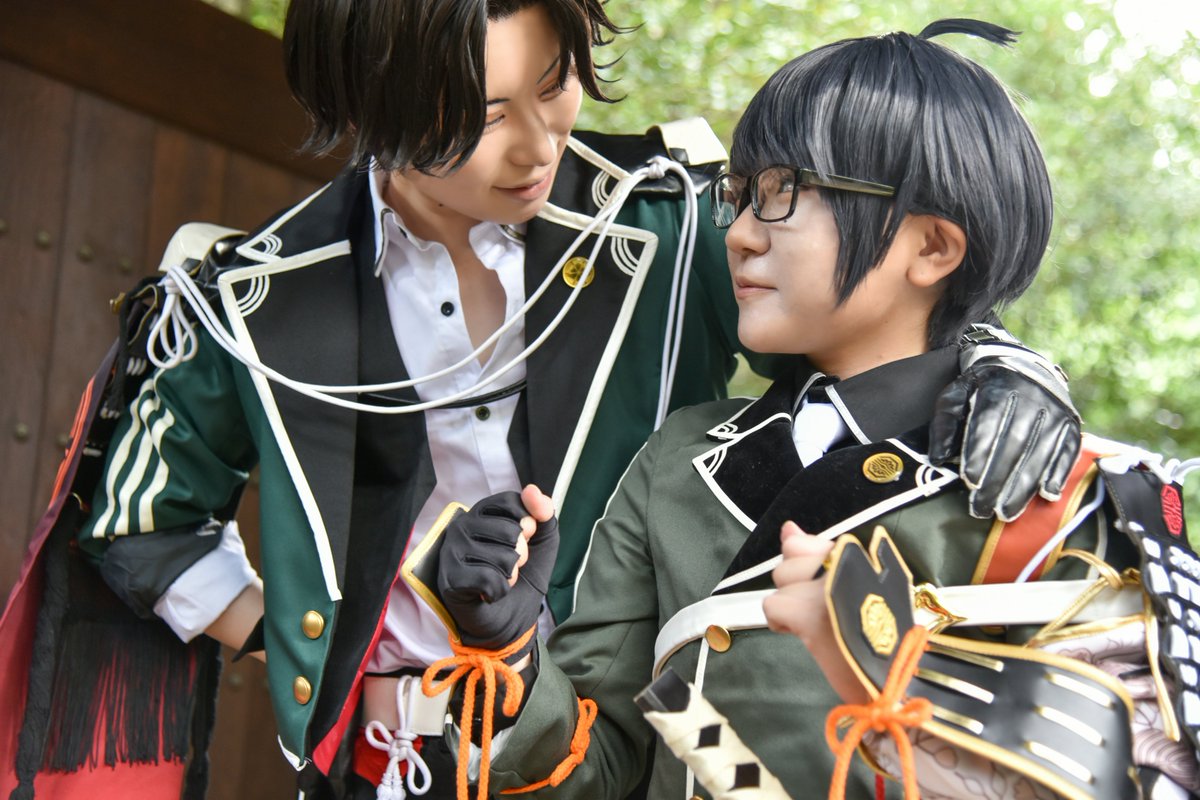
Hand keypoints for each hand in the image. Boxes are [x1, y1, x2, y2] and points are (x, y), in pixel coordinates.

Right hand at [437, 485, 557, 656]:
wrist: (512, 618)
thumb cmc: (525, 575)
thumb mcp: (543, 541)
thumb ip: (544, 513)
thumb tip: (531, 490)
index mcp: (481, 512)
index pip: (512, 502)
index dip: (528, 525)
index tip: (525, 540)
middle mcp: (461, 526)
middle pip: (511, 532)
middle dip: (521, 555)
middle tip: (510, 566)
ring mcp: (452, 552)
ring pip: (504, 558)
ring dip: (510, 576)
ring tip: (498, 580)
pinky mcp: (450, 579)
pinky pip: (490, 580)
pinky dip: (499, 592)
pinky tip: (489, 594)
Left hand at [764, 523, 866, 703]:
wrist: (897, 673)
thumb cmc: (883, 633)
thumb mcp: (859, 583)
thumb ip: (819, 552)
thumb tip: (789, 528)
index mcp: (857, 558)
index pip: (804, 543)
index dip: (801, 561)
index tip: (815, 582)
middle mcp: (842, 567)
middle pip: (789, 563)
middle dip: (795, 586)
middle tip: (817, 609)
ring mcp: (825, 590)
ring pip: (781, 583)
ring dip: (791, 604)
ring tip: (814, 622)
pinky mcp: (811, 617)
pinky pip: (774, 606)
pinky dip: (781, 621)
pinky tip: (800, 632)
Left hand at [930, 352, 1081, 520]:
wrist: (1022, 364)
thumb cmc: (981, 386)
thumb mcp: (955, 393)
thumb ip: (943, 423)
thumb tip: (936, 459)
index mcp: (999, 387)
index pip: (989, 424)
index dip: (980, 454)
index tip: (970, 482)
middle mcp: (1032, 396)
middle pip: (1014, 444)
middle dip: (997, 480)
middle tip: (982, 508)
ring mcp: (1055, 410)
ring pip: (1040, 452)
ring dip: (1023, 486)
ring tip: (1006, 511)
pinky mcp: (1071, 423)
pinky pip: (1067, 451)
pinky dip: (1058, 474)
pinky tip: (1046, 495)